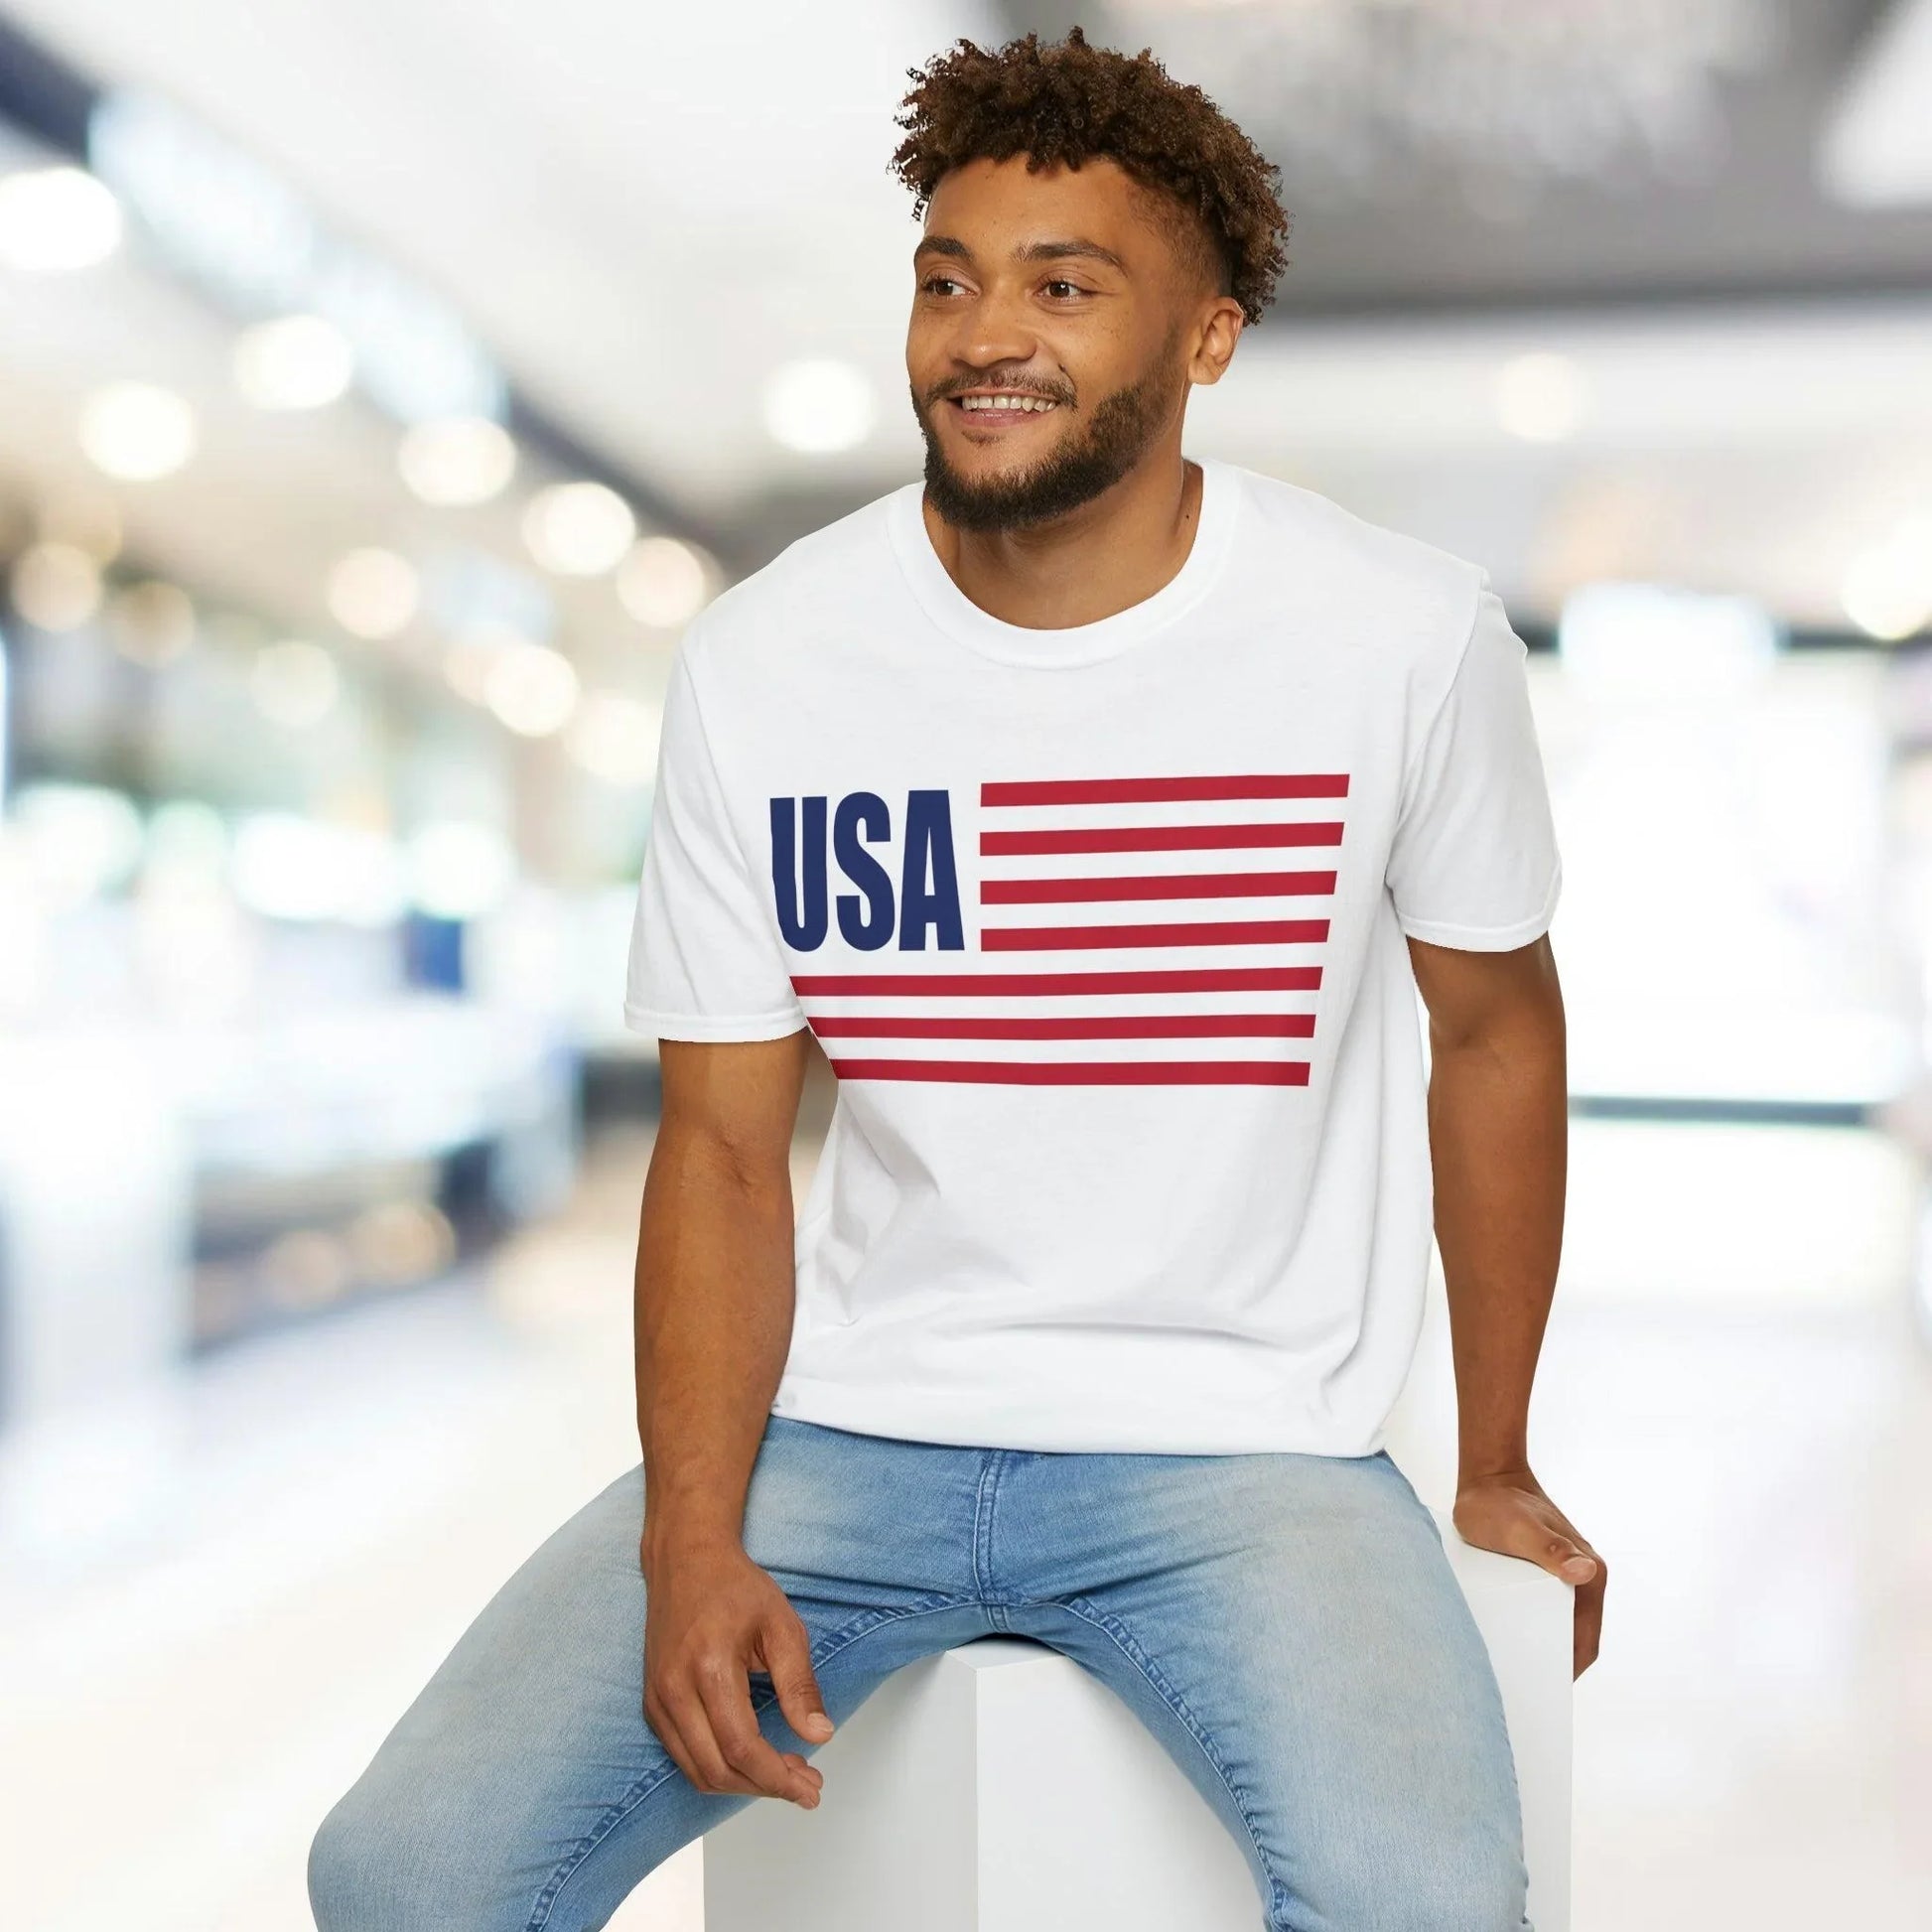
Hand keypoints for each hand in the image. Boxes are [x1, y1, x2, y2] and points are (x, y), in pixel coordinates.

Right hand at [640, 1528, 833, 1807]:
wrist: (686, 1560)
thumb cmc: (734, 1586)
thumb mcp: (782, 1626)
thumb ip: (800, 1684)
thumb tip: (819, 1735)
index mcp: (709, 1668)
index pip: (741, 1748)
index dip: (777, 1779)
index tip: (809, 1787)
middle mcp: (674, 1690)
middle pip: (717, 1770)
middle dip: (765, 1788)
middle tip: (805, 1785)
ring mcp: (658, 1700)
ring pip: (697, 1772)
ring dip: (742, 1785)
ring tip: (785, 1775)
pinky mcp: (653, 1704)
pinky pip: (684, 1757)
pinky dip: (718, 1770)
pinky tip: (750, 1761)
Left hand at [1452, 1469, 1605, 1676]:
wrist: (1486, 1475)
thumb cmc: (1501, 1502)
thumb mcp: (1519, 1528)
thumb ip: (1549, 1548)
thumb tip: (1585, 1572)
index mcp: (1589, 1573)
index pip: (1586, 1641)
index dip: (1569, 1670)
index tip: (1543, 1693)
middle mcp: (1581, 1575)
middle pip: (1573, 1637)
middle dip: (1552, 1664)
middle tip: (1521, 1689)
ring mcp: (1562, 1574)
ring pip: (1555, 1624)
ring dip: (1539, 1646)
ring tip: (1509, 1671)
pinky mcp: (1541, 1571)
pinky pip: (1540, 1608)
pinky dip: (1528, 1628)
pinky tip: (1503, 1639)